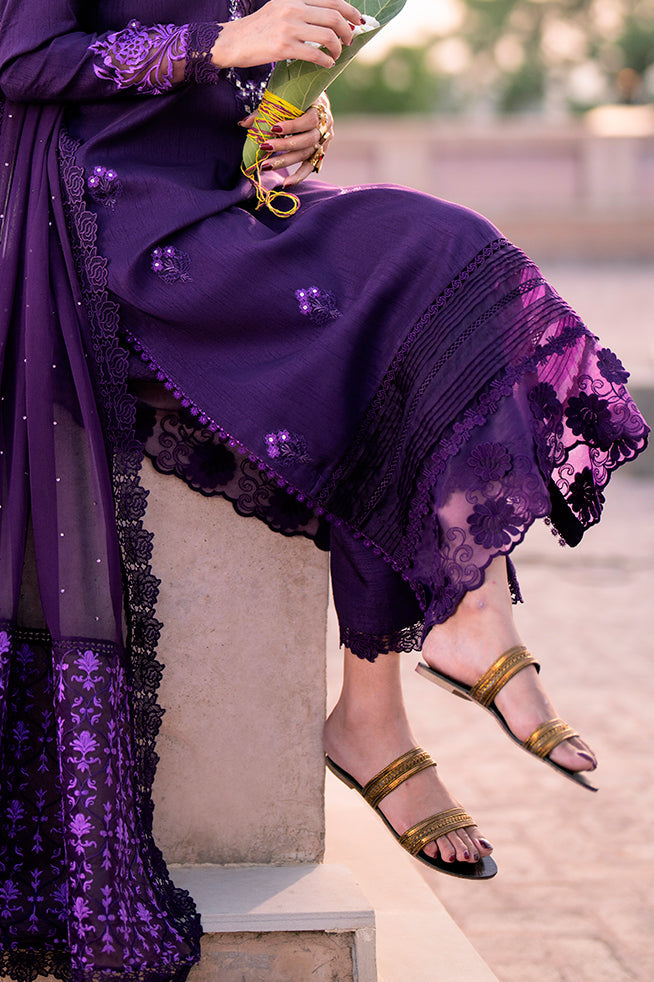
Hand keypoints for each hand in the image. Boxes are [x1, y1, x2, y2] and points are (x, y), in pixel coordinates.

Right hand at [214, 0, 364, 69]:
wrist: (231, 42)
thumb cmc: (258, 30)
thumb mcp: (279, 9)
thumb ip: (301, 10)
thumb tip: (327, 20)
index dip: (349, 11)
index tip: (358, 21)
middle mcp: (292, 8)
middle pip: (334, 16)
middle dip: (348, 31)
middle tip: (349, 41)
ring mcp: (288, 27)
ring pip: (328, 36)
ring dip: (338, 48)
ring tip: (336, 54)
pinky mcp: (283, 47)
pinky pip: (315, 54)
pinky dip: (326, 60)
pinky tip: (327, 64)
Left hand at [240, 94, 333, 186]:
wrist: (317, 100)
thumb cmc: (298, 98)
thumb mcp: (287, 98)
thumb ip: (266, 110)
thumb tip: (243, 123)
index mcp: (320, 109)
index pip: (309, 120)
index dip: (292, 126)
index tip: (274, 128)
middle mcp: (326, 127)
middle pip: (307, 140)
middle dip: (284, 146)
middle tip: (264, 148)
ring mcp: (324, 142)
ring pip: (306, 154)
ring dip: (285, 161)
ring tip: (265, 165)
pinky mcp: (320, 154)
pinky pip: (310, 167)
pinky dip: (298, 177)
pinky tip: (285, 184)